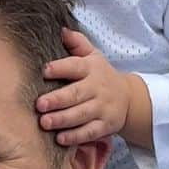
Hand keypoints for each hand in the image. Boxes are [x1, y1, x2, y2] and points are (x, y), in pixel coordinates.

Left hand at [38, 28, 134, 143]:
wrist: (129, 98)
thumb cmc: (100, 76)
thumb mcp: (93, 56)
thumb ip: (77, 44)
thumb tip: (62, 29)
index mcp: (91, 69)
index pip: (75, 66)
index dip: (60, 68)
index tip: (44, 71)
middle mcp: (97, 88)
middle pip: (77, 94)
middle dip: (58, 100)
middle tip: (39, 104)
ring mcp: (102, 108)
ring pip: (82, 114)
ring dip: (63, 119)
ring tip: (44, 122)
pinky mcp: (105, 125)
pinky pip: (90, 132)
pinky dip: (76, 136)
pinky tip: (60, 139)